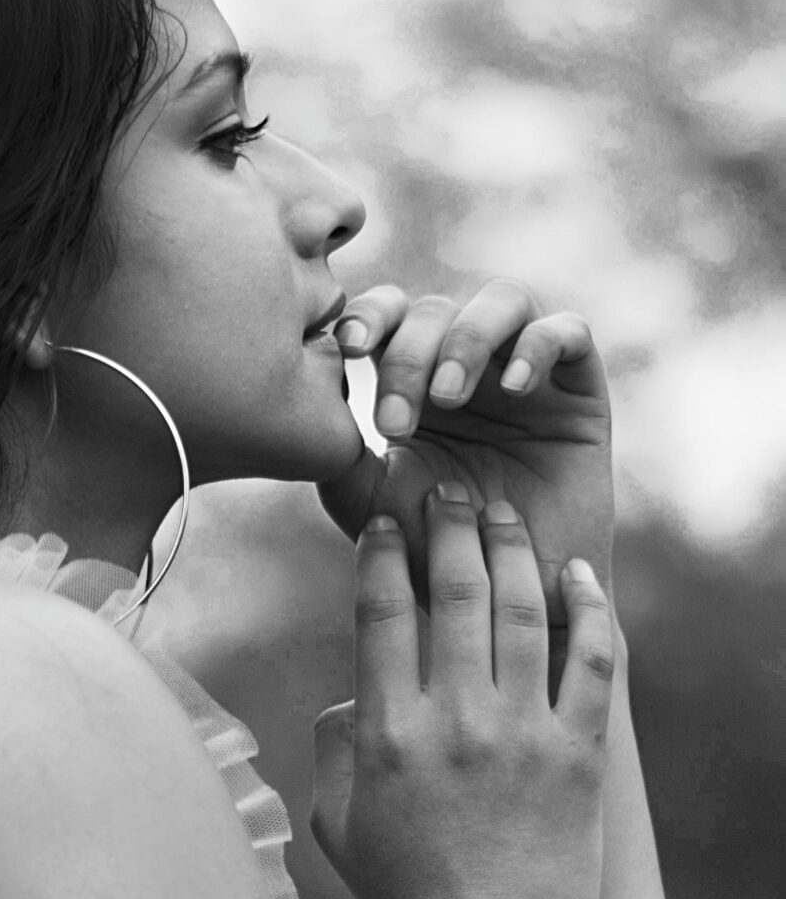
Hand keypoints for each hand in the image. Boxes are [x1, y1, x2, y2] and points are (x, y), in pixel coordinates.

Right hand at [311, 488, 613, 898]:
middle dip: (450, 529)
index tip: (387, 521)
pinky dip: (588, 609)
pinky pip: (590, 662)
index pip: (383, 612)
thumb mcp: (337, 824)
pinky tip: (576, 576)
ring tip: (504, 517)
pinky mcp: (579, 755)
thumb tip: (351, 694)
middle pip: (453, 593)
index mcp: (388, 734)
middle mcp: (455, 723)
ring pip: (521, 611)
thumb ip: (332, 748)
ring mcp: (522, 736)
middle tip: (450, 492)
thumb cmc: (407, 897)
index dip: (383, 554)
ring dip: (512, 550)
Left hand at [316, 277, 613, 621]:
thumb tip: (317, 382)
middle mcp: (471, 363)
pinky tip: (514, 389)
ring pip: (503, 300)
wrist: (512, 599)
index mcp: (414, 378)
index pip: (389, 313)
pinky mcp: (581, 389)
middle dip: (408, 355)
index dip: (367, 314)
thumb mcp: (367, 501)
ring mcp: (527, 370)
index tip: (347, 347)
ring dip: (467, 339)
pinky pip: (569, 331)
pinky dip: (538, 346)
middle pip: (436, 308)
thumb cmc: (434, 551)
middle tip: (396, 421)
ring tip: (448, 397)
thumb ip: (336, 446)